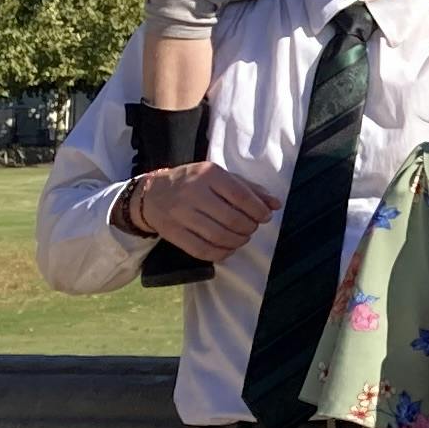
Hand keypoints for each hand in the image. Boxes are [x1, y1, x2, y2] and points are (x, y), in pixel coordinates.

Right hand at [133, 160, 275, 263]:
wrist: (152, 194)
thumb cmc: (193, 182)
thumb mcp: (219, 176)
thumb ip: (249, 188)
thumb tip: (276, 204)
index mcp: (209, 174)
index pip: (241, 196)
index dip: (258, 210)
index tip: (265, 216)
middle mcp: (194, 193)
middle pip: (232, 219)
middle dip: (249, 227)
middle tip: (251, 228)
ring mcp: (182, 214)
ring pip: (219, 236)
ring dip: (238, 241)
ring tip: (242, 238)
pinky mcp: (173, 233)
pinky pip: (202, 250)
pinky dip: (221, 253)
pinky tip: (228, 249)